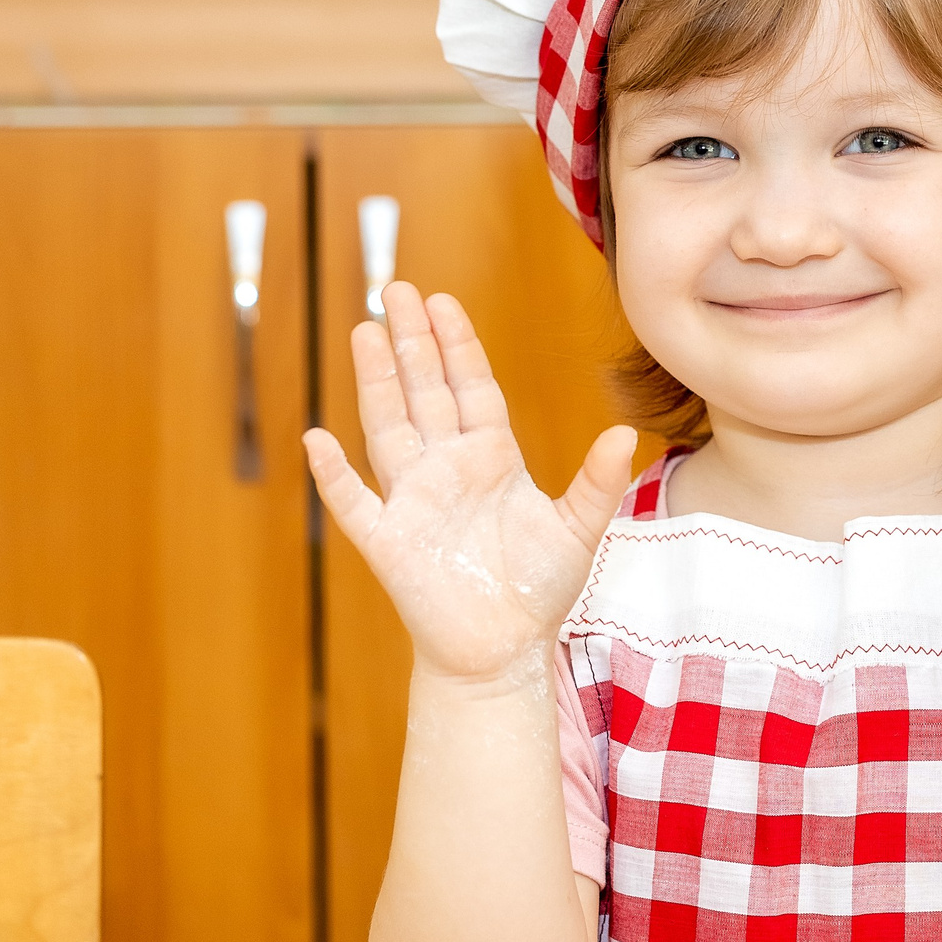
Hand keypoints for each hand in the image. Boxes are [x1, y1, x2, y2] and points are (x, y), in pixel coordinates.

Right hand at [304, 283, 636, 684]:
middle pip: (424, 392)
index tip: (443, 301)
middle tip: (395, 289)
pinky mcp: (388, 542)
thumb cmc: (537, 592)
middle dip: (411, 341)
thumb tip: (623, 433)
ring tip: (363, 331)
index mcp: (491, 460)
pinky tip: (318, 440)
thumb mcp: (578, 531)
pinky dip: (335, 475)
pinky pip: (354, 502)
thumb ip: (597, 482)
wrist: (503, 652)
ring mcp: (414, 501)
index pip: (471, 388)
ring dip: (376, 381)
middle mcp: (447, 469)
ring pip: (388, 427)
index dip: (458, 345)